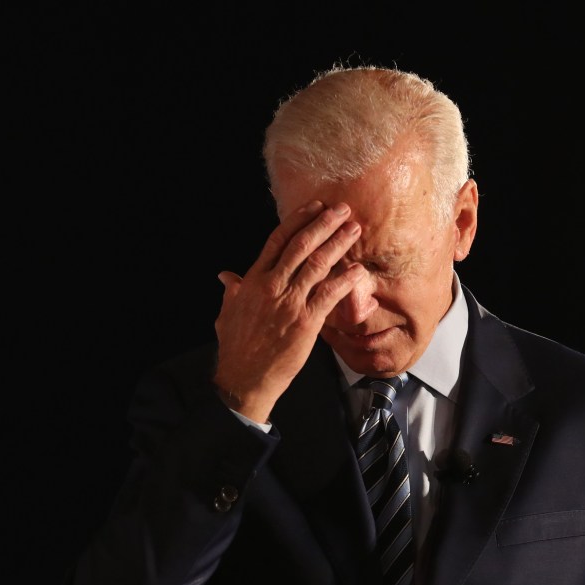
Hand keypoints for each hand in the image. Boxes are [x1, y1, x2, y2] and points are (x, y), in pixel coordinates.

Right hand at [212, 200, 363, 422]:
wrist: (244, 377)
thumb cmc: (236, 347)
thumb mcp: (227, 312)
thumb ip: (232, 290)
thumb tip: (226, 276)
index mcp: (253, 280)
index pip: (277, 240)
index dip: (298, 220)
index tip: (314, 207)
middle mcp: (272, 286)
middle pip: (301, 246)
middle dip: (324, 224)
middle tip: (342, 210)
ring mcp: (290, 302)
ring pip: (317, 264)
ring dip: (338, 244)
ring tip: (354, 230)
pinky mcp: (306, 322)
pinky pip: (330, 295)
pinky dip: (346, 280)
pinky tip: (358, 270)